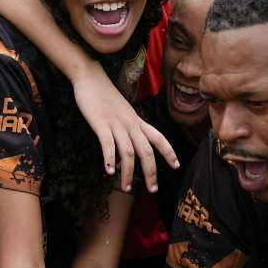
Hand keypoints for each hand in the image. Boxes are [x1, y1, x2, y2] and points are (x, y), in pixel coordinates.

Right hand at [71, 63, 177, 192]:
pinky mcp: (100, 123)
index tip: (176, 166)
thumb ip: (126, 129)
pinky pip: (107, 144)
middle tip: (153, 190)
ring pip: (128, 151)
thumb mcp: (121, 112)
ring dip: (128, 172)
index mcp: (136, 121)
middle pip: (146, 150)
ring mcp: (116, 124)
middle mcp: (130, 124)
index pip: (159, 137)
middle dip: (151, 172)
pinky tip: (109, 171)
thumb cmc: (105, 96)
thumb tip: (125, 152)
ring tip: (125, 188)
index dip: (169, 152)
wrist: (91, 77)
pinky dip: (110, 158)